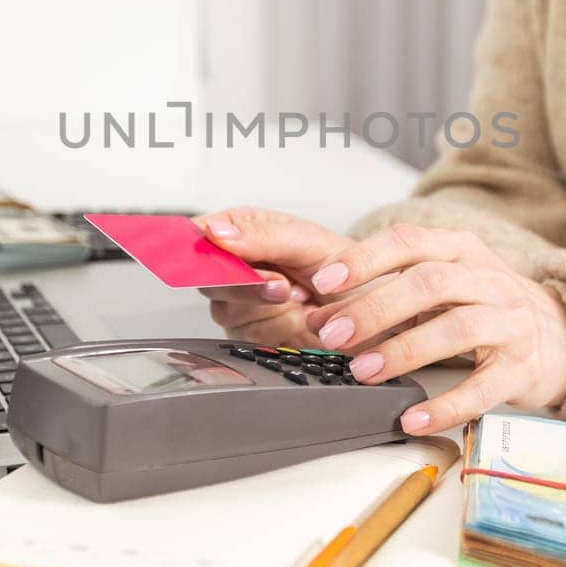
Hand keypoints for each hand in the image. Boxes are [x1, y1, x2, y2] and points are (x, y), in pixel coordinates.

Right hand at [193, 207, 356, 347]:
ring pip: (229, 311)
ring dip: (271, 308)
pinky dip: (280, 328)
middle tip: (283, 285)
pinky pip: (249, 336)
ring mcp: (238, 302)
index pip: (198, 233)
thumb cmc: (343, 267)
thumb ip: (262, 236)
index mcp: (242, 230)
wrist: (369, 308)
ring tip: (300, 296)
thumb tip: (217, 232)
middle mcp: (233, 266)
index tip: (216, 257)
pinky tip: (299, 317)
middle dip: (249, 285)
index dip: (196, 246)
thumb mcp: (308, 242)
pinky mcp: (249, 334)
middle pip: (207, 278)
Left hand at [302, 224, 565, 436]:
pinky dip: (445, 404)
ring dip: (404, 350)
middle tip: (333, 334)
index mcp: (460, 250)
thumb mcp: (436, 289)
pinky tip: (412, 418)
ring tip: (363, 371)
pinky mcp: (521, 368)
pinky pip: (482, 388)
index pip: (409, 242)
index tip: (324, 281)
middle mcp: (488, 280)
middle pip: (430, 284)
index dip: (365, 259)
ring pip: (456, 328)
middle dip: (375, 308)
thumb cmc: (480, 307)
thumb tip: (318, 318)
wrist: (558, 336)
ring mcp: (509, 323)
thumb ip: (380, 296)